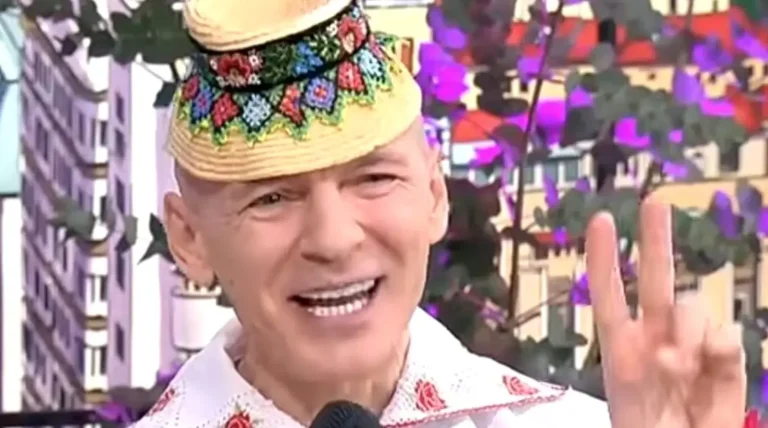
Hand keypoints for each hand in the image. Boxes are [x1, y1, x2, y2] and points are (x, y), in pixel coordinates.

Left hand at [585, 200, 745, 427]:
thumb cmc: (646, 427)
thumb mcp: (630, 397)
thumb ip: (646, 364)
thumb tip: (675, 346)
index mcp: (621, 342)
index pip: (608, 291)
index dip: (605, 257)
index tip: (603, 221)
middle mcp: (656, 333)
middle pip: (655, 277)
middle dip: (655, 239)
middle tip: (655, 202)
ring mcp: (692, 344)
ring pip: (693, 305)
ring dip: (686, 329)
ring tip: (676, 367)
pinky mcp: (725, 360)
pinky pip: (727, 336)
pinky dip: (718, 348)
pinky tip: (709, 366)